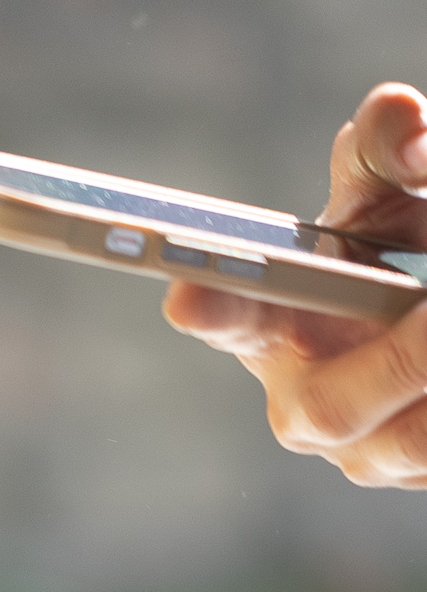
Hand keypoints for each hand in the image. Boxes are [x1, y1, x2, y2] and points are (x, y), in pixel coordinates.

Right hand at [164, 83, 426, 487]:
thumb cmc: (408, 247)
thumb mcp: (394, 195)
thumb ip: (386, 150)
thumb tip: (398, 117)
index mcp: (271, 325)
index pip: (227, 320)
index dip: (210, 308)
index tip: (188, 294)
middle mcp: (305, 404)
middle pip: (327, 411)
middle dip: (399, 358)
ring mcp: (367, 456)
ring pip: (407, 442)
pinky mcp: (421, 474)